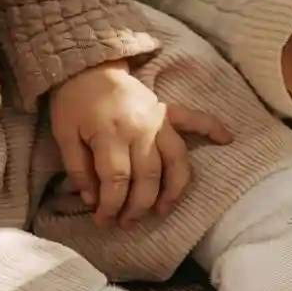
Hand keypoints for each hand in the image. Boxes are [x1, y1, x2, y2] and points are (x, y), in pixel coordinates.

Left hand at [49, 63, 231, 227]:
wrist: (86, 68)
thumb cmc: (73, 103)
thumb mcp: (63, 135)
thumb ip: (78, 169)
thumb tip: (93, 200)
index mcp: (110, 133)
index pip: (117, 178)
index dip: (111, 204)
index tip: (104, 219)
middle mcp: (141, 129)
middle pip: (149, 176)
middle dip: (139, 205)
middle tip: (127, 223)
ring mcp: (159, 121)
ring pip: (177, 161)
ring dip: (174, 190)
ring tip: (163, 210)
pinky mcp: (169, 113)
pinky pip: (195, 120)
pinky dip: (213, 128)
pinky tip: (227, 139)